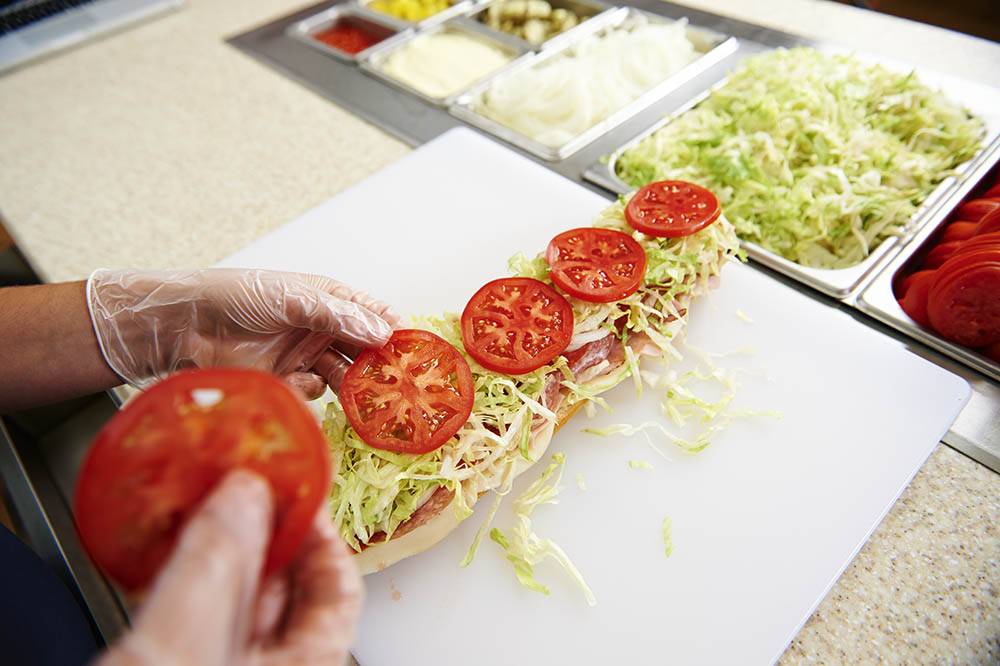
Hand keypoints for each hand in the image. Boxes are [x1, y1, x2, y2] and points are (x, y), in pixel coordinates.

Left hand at [87, 268, 399, 395]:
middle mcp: (320, 327)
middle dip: (378, 363)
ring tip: (359, 392)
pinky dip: (310, 389)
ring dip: (350, 383)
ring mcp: (302, 355)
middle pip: (363, 349)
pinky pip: (312, 391)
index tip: (415, 347)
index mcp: (327, 299)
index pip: (372, 314)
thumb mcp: (293, 298)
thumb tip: (384, 333)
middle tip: (395, 379)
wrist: (183, 325)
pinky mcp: (284, 381)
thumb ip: (339, 316)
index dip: (395, 329)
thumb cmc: (236, 297)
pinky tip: (298, 380)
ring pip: (342, 374)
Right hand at [98, 470, 362, 665]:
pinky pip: (189, 617)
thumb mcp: (183, 646)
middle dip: (262, 528)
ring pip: (233, 601)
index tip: (292, 487)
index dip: (319, 530)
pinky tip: (158, 555)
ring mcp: (221, 665)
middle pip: (285, 587)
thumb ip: (216, 566)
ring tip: (198, 505)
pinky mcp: (173, 664)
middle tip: (238, 483)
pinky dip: (180, 580)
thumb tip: (245, 492)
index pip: (339, 587)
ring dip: (216, 549)